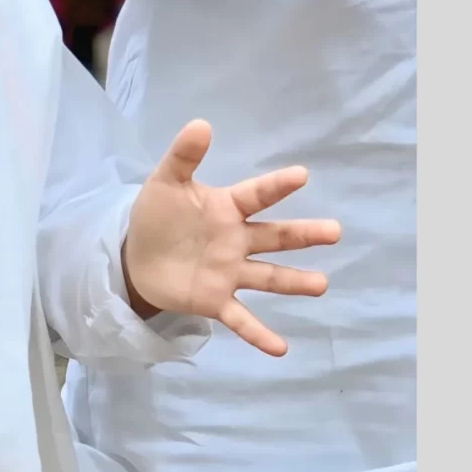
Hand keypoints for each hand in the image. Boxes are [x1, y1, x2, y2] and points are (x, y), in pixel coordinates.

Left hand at [121, 120, 340, 358]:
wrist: (136, 257)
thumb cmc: (158, 216)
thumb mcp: (165, 183)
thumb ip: (183, 157)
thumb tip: (201, 124)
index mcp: (227, 209)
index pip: (256, 196)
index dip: (276, 186)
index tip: (302, 175)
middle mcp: (237, 241)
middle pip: (275, 237)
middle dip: (303, 234)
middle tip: (335, 231)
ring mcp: (230, 272)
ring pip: (268, 277)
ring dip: (294, 282)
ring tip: (321, 285)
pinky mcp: (216, 300)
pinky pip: (241, 318)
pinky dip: (259, 334)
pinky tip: (281, 348)